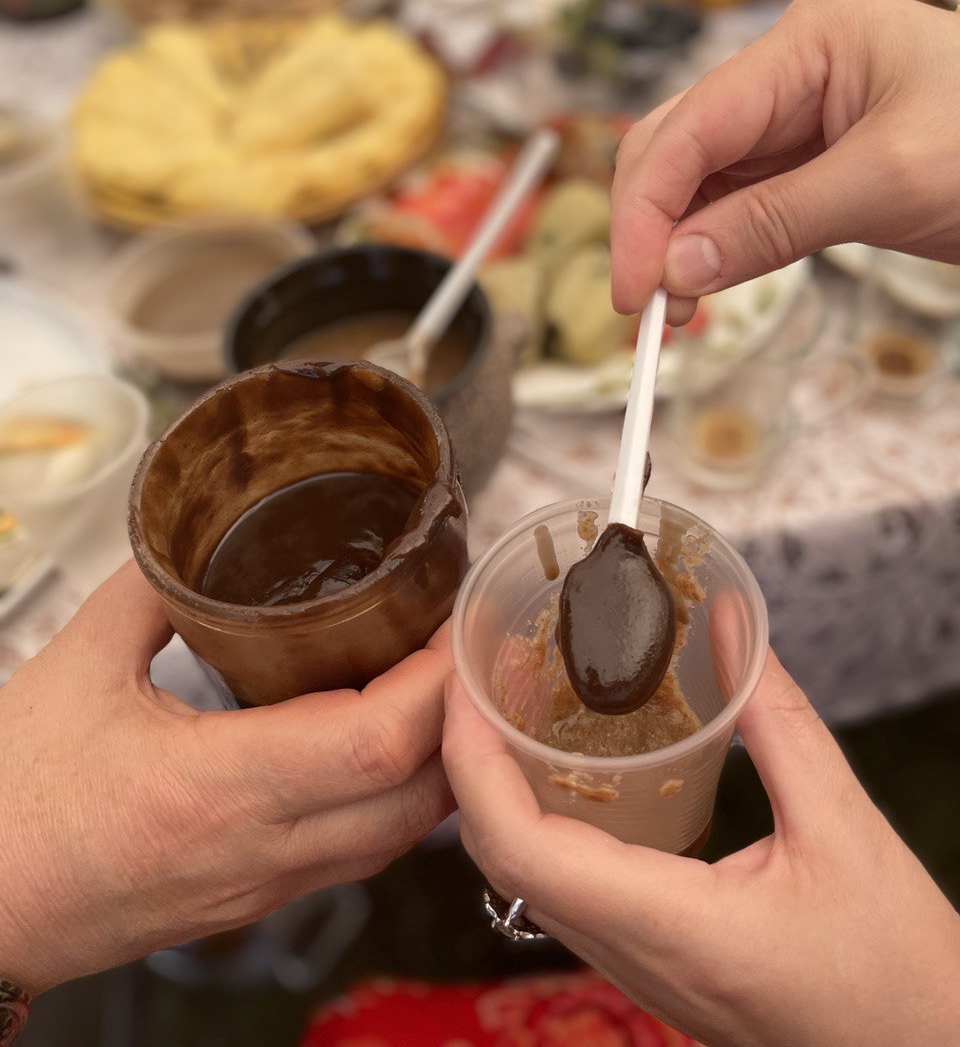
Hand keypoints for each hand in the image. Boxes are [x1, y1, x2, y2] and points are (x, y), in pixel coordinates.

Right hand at [0, 561, 452, 994]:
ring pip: (398, 837)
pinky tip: (384, 746)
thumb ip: (146, 592)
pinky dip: (396, 798)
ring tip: (434, 685)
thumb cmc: (10, 805)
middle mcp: (258, 849)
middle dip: (460, 718)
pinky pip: (358, 855)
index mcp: (216, 786)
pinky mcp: (253, 900)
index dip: (437, 682)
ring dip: (438, 763)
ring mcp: (262, 885)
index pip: (378, 743)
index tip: (453, 621)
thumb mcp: (74, 670)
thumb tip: (194, 535)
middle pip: (417, 796)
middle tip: (460, 641)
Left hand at [443, 653, 959, 1046]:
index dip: (468, 758)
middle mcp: (628, 953)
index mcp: (663, 924)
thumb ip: (778, 718)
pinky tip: (558, 769)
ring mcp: (633, 968)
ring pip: (524, 878)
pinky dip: (535, 820)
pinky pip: (563, 889)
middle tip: (476, 673)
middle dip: (466, 760)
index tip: (460, 681)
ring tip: (504, 704)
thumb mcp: (843, 828)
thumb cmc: (898, 971)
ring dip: (494, 790)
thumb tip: (730, 622)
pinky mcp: (650, 963)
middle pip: (499, 857)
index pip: (515, 844)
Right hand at [611, 0, 959, 323]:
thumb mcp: (890, 184)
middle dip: (650, 224)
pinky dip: (711, 245)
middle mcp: (789, 70)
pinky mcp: (808, 159)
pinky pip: (736, 201)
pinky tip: (702, 285)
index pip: (692, 126)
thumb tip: (678, 268)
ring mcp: (795, 114)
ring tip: (673, 312)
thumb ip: (774, 223)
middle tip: (645, 310)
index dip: (647, 210)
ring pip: (697, 177)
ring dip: (673, 241)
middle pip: (677, 144)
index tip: (633, 290)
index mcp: (809, 41)